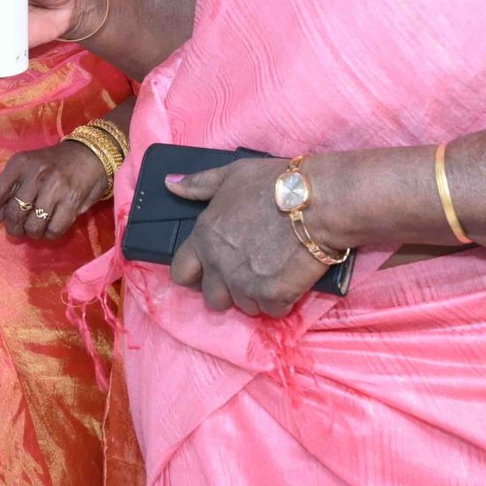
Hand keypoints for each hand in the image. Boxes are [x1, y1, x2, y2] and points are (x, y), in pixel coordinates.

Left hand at [0, 139, 112, 243]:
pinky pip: (53, 230)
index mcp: (19, 164)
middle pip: (13, 215)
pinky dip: (50, 234)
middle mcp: (35, 174)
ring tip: (39, 224)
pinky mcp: (71, 201)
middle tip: (20, 229)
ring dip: (34, 232)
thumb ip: (9, 193)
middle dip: (15, 229)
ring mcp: (54, 187)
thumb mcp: (28, 169)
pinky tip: (53, 224)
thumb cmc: (54, 165)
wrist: (91, 154)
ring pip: (33, 226)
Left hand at [166, 156, 327, 316]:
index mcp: (203, 238)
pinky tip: (290, 281)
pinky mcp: (272, 296)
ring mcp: (244, 283)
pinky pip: (273, 310)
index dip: (194, 275)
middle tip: (249, 275)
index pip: (181, 272)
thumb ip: (198, 184)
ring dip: (257, 296)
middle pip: (213, 297)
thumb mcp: (231, 175)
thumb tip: (170, 184)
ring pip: (244, 306)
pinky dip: (282, 300)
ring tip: (274, 273)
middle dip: (228, 291)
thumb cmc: (273, 184)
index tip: (209, 271)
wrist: (316, 201)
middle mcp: (218, 265)